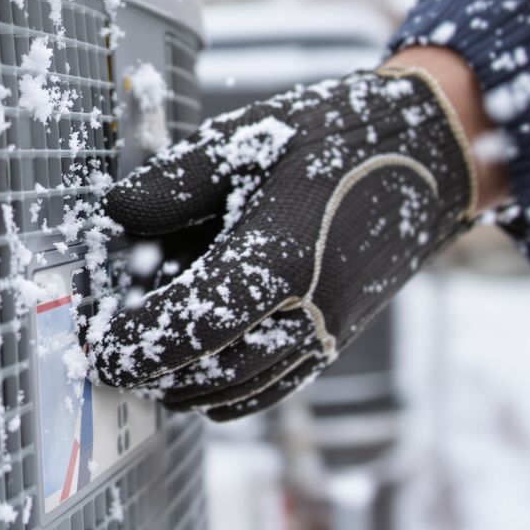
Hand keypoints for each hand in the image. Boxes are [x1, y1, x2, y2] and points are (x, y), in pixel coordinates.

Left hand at [89, 59, 483, 420]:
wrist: (431, 152)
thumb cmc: (336, 137)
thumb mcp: (249, 137)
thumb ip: (177, 181)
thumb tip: (116, 212)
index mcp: (278, 261)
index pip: (192, 329)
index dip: (138, 346)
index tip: (98, 348)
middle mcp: (307, 312)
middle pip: (212, 376)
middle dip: (154, 374)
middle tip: (111, 359)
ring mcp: (328, 332)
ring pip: (243, 393)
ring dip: (187, 387)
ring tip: (148, 363)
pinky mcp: (338, 337)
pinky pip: (274, 387)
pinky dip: (229, 390)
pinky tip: (198, 365)